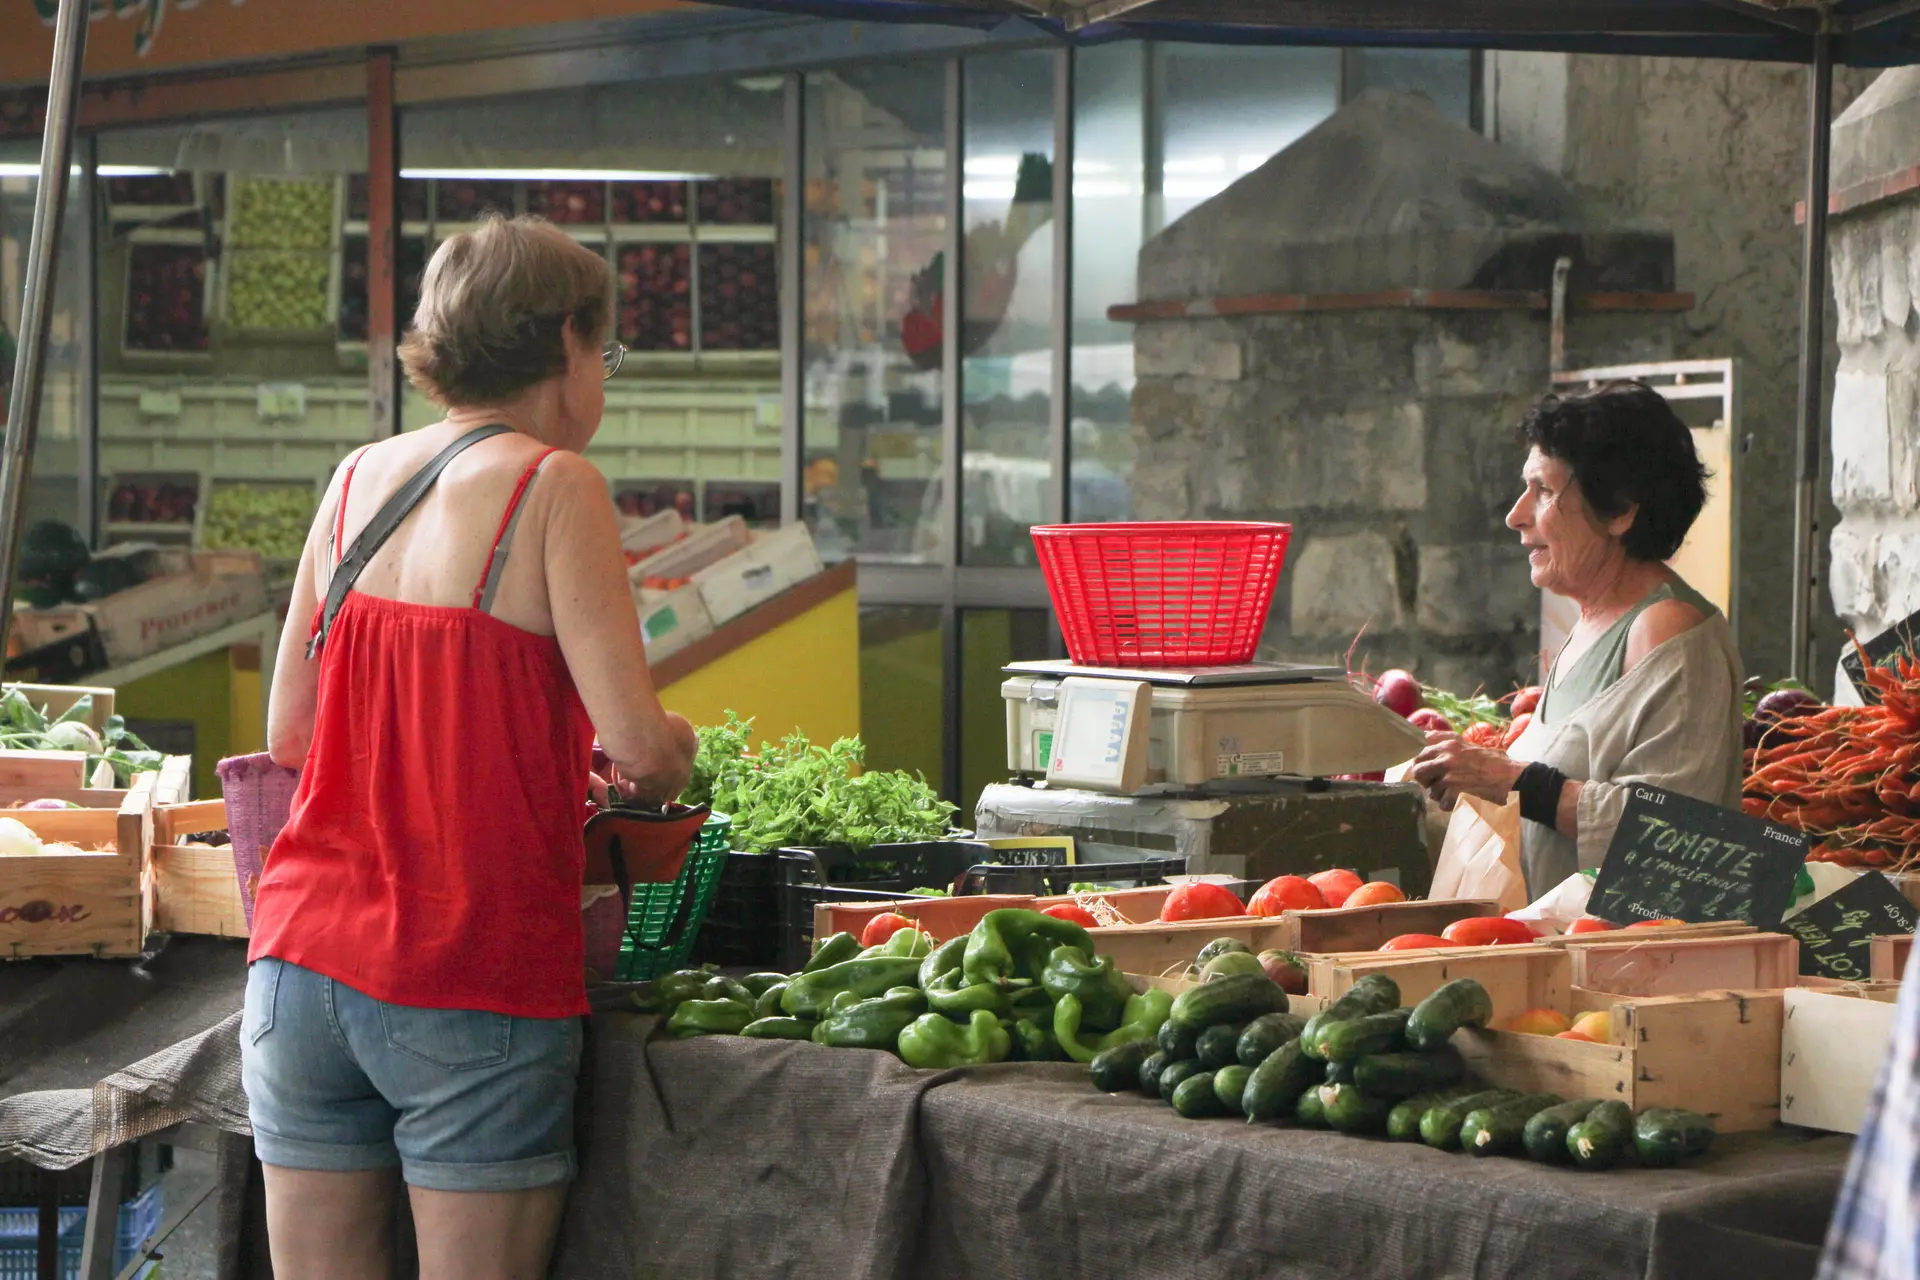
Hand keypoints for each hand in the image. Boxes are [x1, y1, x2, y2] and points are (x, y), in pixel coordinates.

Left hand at [1409, 730, 1524, 811]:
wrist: (1512, 778)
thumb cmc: (1495, 762)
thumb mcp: (1469, 745)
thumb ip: (1447, 744)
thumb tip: (1426, 742)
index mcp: (1449, 743)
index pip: (1419, 748)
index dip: (1420, 759)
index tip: (1424, 765)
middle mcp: (1446, 757)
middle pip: (1417, 769)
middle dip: (1424, 778)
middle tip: (1435, 782)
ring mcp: (1449, 775)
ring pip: (1429, 789)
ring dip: (1439, 794)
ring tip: (1454, 791)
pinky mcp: (1454, 792)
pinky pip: (1441, 803)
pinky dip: (1449, 805)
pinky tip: (1461, 799)